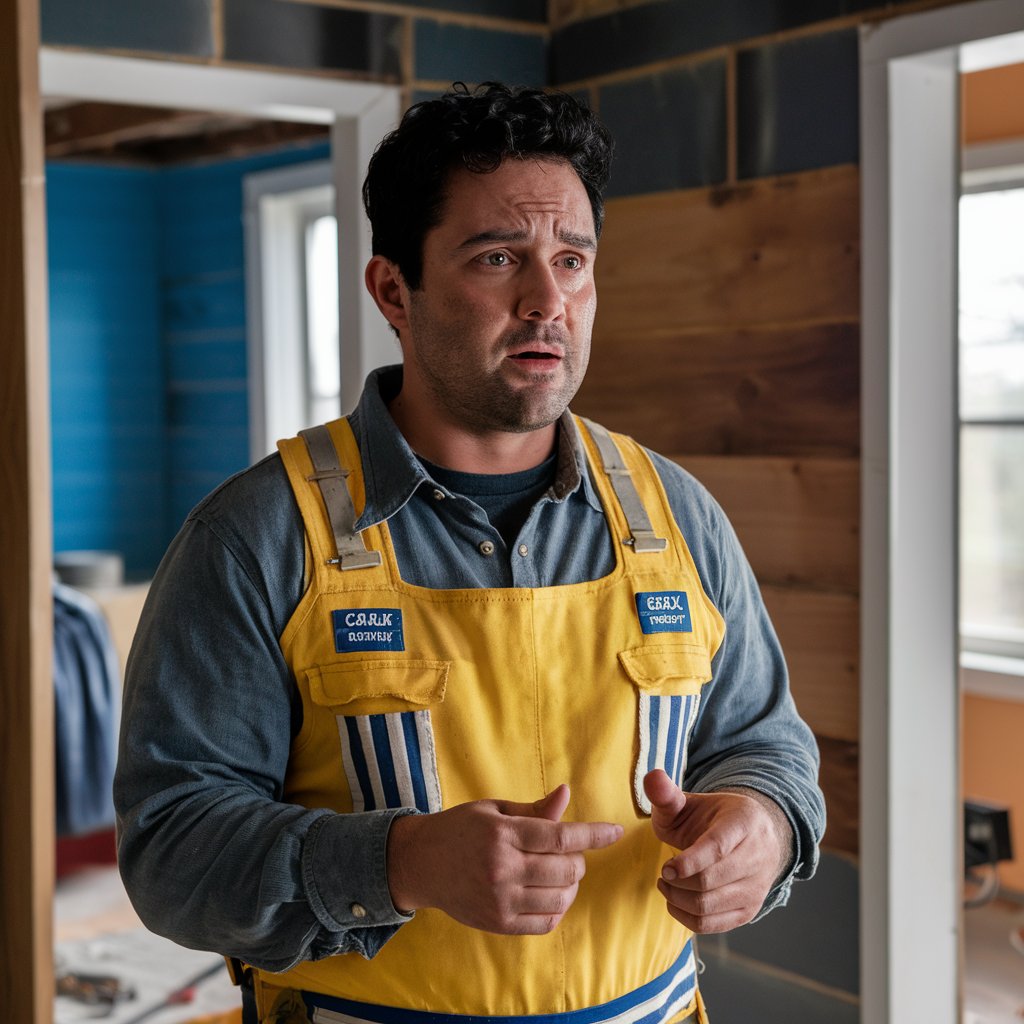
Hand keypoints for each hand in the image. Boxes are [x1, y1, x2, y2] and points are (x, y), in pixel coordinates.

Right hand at [386, 784, 622, 934]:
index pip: (560, 836)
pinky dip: (558, 909)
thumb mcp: (494, 810)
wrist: (420, 864)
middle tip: (572, 853)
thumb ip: (534, 810)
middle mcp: (502, 868)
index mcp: (502, 833)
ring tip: (562, 874)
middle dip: (580, 860)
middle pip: (565, 869)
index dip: (593, 833)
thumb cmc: (460, 829)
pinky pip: (545, 922)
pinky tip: (551, 895)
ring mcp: (500, 900)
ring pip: (560, 898)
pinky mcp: (498, 923)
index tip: (616, 831)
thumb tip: (566, 794)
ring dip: (571, 885)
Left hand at [643, 769, 790, 932]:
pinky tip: (676, 901)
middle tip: (662, 873)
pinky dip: (688, 918)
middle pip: (711, 881)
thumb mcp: (690, 802)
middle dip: (678, 881)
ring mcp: (757, 886)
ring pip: (711, 905)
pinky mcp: (750, 910)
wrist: (750, 837)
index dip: (688, 861)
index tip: (666, 867)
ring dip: (679, 899)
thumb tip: (652, 777)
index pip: (717, 848)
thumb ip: (667, 794)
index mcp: (744, 822)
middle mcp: (758, 856)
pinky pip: (715, 925)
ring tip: (666, 884)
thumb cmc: (711, 819)